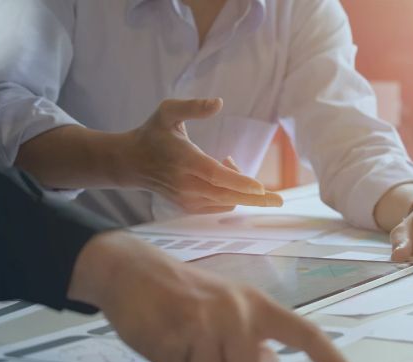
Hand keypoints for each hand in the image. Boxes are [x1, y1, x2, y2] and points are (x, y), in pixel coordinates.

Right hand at [68, 232, 359, 361]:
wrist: (134, 270)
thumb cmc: (187, 296)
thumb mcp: (229, 307)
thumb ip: (253, 338)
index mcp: (258, 305)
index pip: (306, 336)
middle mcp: (237, 313)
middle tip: (206, 359)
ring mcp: (204, 324)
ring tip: (183, 350)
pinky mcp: (172, 337)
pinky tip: (165, 351)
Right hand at [123, 98, 282, 213]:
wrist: (131, 162)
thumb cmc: (153, 133)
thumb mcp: (168, 111)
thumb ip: (192, 107)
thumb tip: (219, 103)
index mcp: (184, 160)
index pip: (215, 175)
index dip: (239, 181)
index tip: (260, 187)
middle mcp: (186, 184)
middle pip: (226, 195)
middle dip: (255, 198)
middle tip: (280, 200)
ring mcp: (187, 199)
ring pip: (226, 201)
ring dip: (240, 187)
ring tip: (229, 160)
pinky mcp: (189, 208)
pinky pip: (220, 205)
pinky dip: (231, 193)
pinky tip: (224, 172)